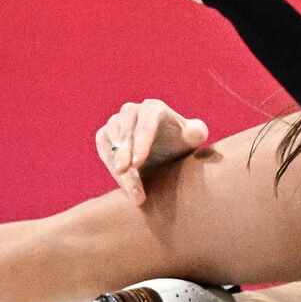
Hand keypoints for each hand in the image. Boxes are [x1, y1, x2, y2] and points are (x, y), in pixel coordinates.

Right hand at [94, 99, 209, 203]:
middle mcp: (131, 111)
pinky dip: (111, 169)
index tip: (137, 163)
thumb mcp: (192, 138)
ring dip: (119, 169)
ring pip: (112, 144)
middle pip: (125, 133)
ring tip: (132, 193)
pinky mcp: (105, 135)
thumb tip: (195, 134)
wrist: (164, 152)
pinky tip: (125, 188)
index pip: (145, 123)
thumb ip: (197, 133)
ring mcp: (116, 122)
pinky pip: (104, 151)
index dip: (140, 142)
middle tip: (124, 173)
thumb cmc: (180, 143)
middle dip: (123, 154)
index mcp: (153, 108)